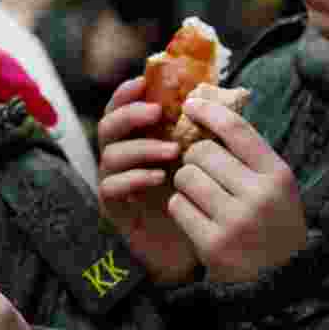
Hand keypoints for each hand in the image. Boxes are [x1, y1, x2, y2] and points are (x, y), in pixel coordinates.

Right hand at [96, 77, 197, 284]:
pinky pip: (112, 187)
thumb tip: (221, 95)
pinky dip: (133, 178)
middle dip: (129, 114)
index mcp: (137, 140)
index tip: (142, 80)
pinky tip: (158, 178)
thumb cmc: (198, 199)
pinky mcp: (115, 208)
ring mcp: (114, 182)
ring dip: (141, 147)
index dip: (126, 93)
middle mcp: (120, 157)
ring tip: (173, 151)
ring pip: (110, 155)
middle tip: (156, 112)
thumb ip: (204, 130)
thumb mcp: (203, 161)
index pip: (121, 109)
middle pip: (107, 126)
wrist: (192, 248)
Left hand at [168, 96, 306, 281]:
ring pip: (185, 176)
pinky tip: (198, 218)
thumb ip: (246, 151)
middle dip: (194, 159)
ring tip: (203, 198)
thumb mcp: (272, 183)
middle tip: (205, 174)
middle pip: (201, 152)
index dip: (209, 111)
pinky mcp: (214, 245)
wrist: (280, 281)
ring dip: (186, 184)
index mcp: (277, 175)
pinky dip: (182, 208)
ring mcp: (236, 222)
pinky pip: (177, 205)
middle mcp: (260, 196)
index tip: (190, 104)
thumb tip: (208, 107)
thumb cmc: (270, 220)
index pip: (237, 129)